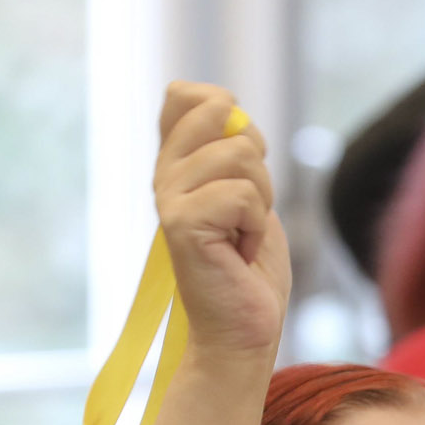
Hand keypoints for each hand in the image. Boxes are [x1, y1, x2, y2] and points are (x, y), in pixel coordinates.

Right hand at [155, 83, 291, 359]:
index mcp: (176, 162)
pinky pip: (243, 195)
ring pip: (241, 155)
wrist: (243, 329)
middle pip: (222, 114)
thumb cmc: (250, 268)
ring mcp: (168, 198)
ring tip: (242, 236)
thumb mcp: (249, 193)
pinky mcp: (180, 223)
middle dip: (257, 161)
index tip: (239, 164)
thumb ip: (235, 148)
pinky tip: (239, 253)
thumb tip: (228, 106)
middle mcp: (163, 175)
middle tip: (246, 209)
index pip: (185, 94)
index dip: (226, 112)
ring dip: (261, 201)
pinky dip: (257, 227)